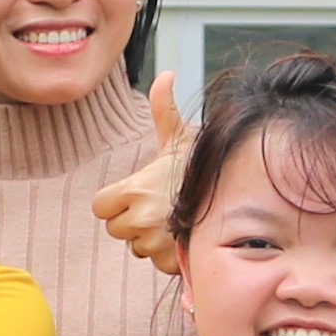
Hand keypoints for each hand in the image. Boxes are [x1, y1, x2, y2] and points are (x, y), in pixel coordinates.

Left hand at [89, 72, 193, 277]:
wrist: (234, 196)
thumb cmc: (197, 167)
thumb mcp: (178, 137)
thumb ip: (164, 108)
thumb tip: (166, 74)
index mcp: (133, 189)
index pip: (101, 207)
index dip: (116, 202)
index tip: (137, 194)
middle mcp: (140, 217)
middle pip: (117, 229)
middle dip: (132, 221)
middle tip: (159, 206)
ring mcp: (155, 241)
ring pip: (136, 248)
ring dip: (150, 239)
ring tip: (173, 219)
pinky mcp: (170, 261)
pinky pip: (156, 262)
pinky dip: (168, 255)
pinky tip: (182, 236)